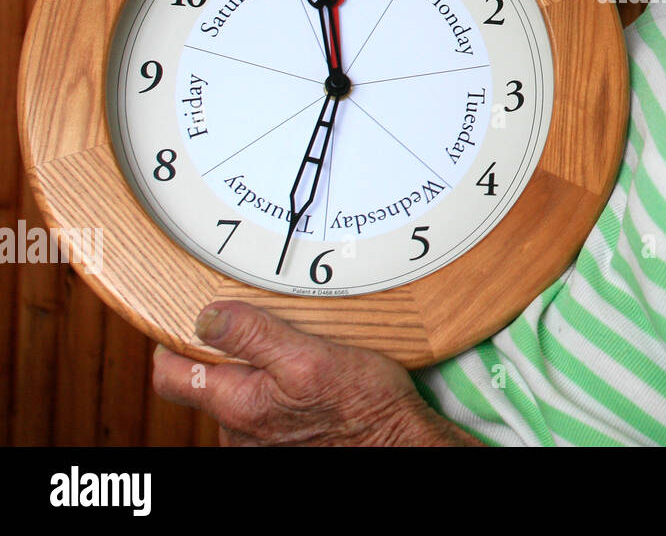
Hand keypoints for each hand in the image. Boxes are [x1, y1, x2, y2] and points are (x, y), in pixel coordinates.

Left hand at [152, 300, 483, 445]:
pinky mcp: (281, 443)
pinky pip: (263, 409)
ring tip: (295, 353)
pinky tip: (308, 381)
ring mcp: (258, 440)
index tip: (191, 317)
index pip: (171, 374)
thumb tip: (207, 316)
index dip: (173, 340)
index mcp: (237, 405)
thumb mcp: (312, 357)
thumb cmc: (364, 408)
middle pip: (206, 380)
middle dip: (228, 351)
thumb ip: (256, 335)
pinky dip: (278, 390)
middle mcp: (237, 430)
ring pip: (237, 394)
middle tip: (263, 326)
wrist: (397, 445)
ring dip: (257, 371)